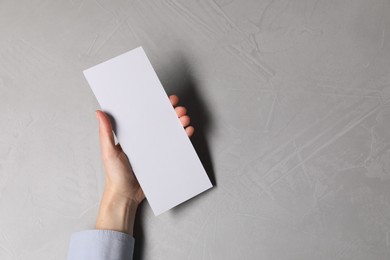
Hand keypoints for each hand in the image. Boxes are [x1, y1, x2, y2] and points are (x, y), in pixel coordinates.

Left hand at [95, 94, 193, 233]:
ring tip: (184, 119)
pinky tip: (187, 132)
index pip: (145, 116)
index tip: (164, 98)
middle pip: (160, 121)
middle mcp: (145, 140)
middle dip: (171, 112)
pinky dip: (183, 138)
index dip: (155, 105)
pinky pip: (175, 146)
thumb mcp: (108, 152)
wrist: (126, 197)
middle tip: (178, 108)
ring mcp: (155, 149)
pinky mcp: (163, 159)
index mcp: (132, 135)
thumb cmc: (115, 175)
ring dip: (179, 122)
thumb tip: (99, 112)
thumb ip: (105, 133)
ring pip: (170, 131)